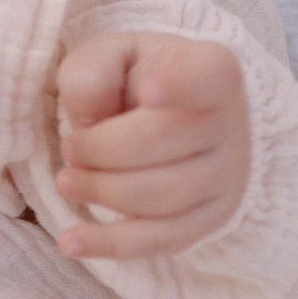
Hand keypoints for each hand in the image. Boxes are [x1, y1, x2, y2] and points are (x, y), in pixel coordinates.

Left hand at [53, 32, 249, 260]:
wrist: (173, 113)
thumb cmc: (137, 78)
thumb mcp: (109, 55)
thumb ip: (92, 72)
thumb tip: (89, 119)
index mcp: (212, 71)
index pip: (210, 75)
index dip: (180, 84)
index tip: (149, 90)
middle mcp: (230, 125)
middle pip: (157, 143)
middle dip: (98, 149)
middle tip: (70, 147)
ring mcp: (226, 178)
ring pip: (157, 196)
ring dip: (99, 190)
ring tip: (68, 180)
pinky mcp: (208, 219)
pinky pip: (161, 239)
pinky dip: (110, 243)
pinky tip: (71, 243)